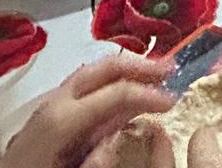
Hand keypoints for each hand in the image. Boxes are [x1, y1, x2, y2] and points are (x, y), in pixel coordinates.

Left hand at [0, 56, 172, 167]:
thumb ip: (97, 158)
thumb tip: (120, 138)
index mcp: (63, 119)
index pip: (116, 93)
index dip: (148, 94)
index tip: (173, 100)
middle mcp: (56, 102)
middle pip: (103, 68)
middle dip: (139, 64)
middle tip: (170, 69)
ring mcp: (50, 103)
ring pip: (92, 72)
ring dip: (125, 68)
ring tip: (153, 72)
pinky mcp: (48, 112)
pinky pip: (83, 85)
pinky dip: (108, 79)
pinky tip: (122, 90)